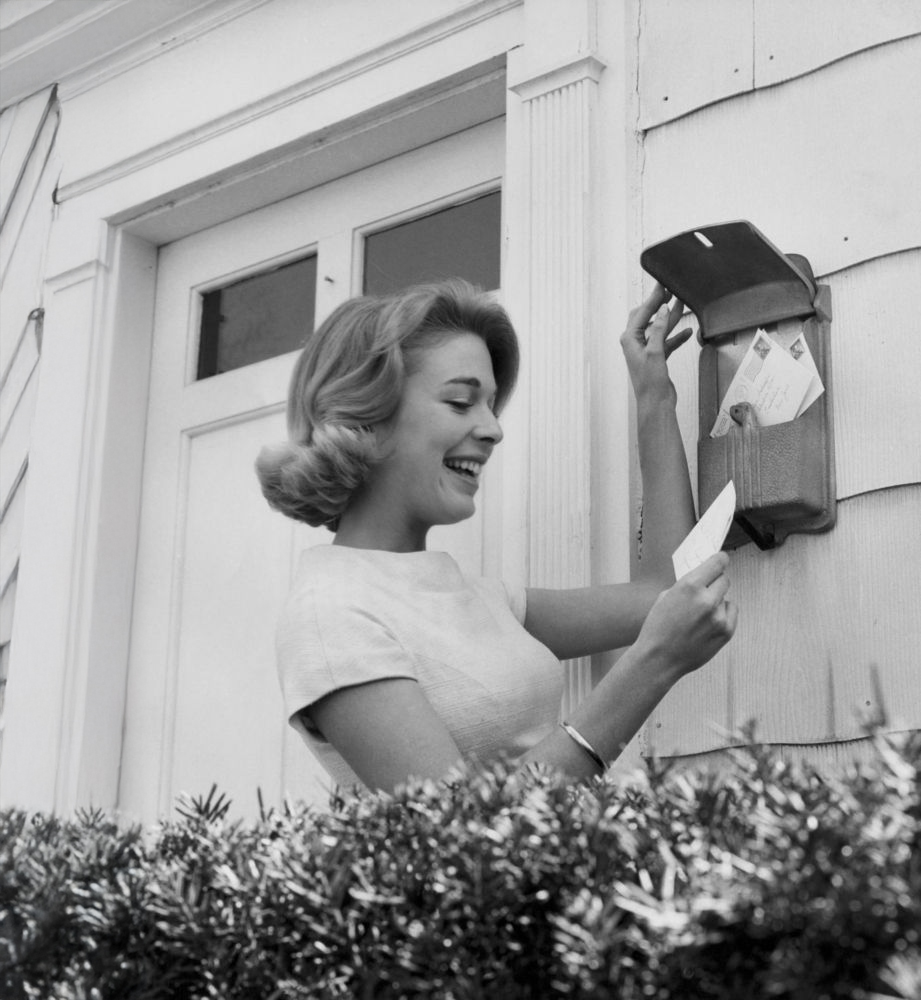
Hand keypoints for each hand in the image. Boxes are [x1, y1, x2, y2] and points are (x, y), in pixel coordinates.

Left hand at [620, 282, 692, 403]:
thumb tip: (663, 308)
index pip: (642, 312)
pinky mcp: (656, 358)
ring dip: (671, 318)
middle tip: (671, 290)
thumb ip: (660, 329)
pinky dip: (676, 336)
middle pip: (648, 317)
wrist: (655, 403)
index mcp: (629, 339)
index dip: (654, 298)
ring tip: (683, 304)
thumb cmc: (650, 382)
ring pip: (660, 328)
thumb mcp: (655, 351)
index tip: (663, 285)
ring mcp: (646, 350)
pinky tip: (688, 331)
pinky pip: (667, 342)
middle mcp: (635, 343)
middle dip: (660, 304)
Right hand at [632, 551, 737, 681]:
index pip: (717, 562)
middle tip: (704, 593)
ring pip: (726, 598)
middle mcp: (707, 599)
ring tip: (699, 616)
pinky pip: (731, 613)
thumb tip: (703, 577)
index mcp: (689, 586)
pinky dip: (723, 614)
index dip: (720, 560)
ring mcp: (718, 617)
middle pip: (724, 580)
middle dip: (715, 583)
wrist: (659, 658)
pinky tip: (708, 623)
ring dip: (716, 602)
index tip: (721, 560)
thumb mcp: (665, 597)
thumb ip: (687, 585)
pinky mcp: (726, 631)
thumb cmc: (657, 628)